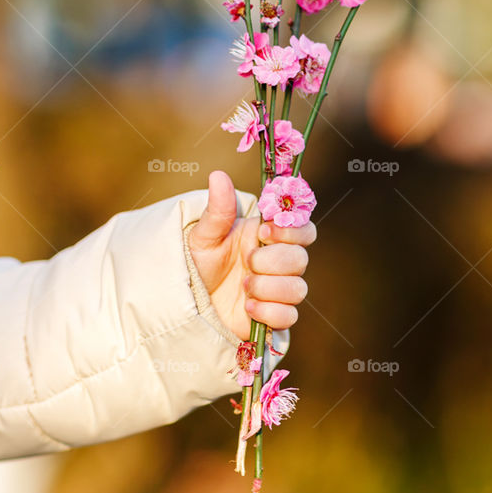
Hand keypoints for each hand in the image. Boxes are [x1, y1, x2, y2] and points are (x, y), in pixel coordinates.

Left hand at [188, 170, 315, 341]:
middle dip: (272, 261)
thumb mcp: (204, 236)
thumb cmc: (198, 264)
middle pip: (301, 259)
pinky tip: (248, 307)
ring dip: (269, 287)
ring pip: (298, 289)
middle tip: (247, 261)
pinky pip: (289, 317)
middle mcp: (278, 263)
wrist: (188, 300)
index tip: (264, 232)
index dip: (292, 231)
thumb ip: (218, 209)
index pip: (303, 229)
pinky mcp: (273, 316)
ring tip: (243, 286)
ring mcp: (278, 291)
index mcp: (268, 238)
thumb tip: (219, 175)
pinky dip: (270, 312)